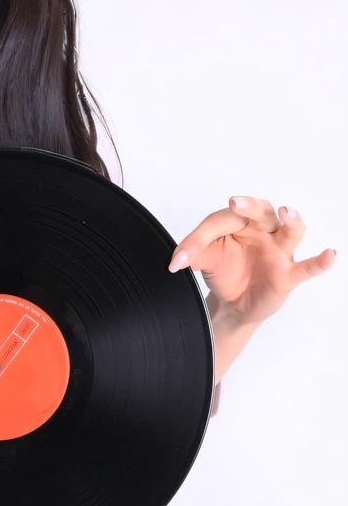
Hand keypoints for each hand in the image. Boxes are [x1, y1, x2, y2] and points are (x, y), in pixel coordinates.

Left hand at [168, 195, 335, 327]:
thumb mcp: (205, 260)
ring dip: (291, 221)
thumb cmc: (223, 271)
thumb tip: (176, 260)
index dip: (197, 239)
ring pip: (290, 231)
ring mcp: (278, 251)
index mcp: (238, 223)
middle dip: (249, 206)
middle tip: (236, 203)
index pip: (220, 221)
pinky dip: (321, 261)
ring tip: (287, 213)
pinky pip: (308, 266)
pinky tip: (330, 254)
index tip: (179, 259)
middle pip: (260, 211)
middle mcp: (261, 231)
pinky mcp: (288, 274)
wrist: (233, 302)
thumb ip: (192, 254)